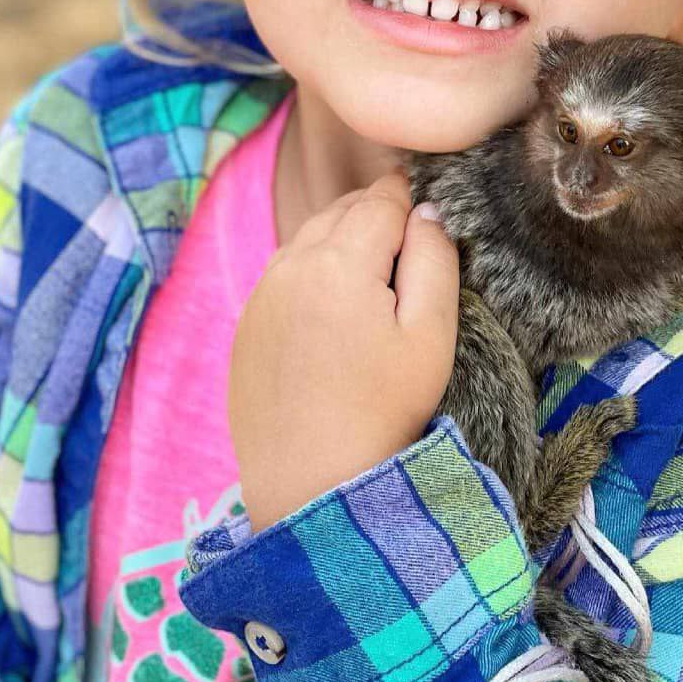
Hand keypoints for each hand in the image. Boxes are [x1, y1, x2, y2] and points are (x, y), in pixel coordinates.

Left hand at [228, 170, 459, 532]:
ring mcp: (262, 294)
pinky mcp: (248, 324)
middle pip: (341, 210)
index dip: (410, 197)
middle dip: (377, 213)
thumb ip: (434, 259)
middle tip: (410, 240)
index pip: (381, 200)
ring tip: (377, 272)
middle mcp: (290, 264)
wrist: (311, 484)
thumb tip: (427, 211)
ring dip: (343, 239)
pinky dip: (314, 268)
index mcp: (338, 261)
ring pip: (310, 236)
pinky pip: (286, 271)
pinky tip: (336, 304)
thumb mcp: (431, 335)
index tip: (429, 206)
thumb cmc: (384, 411)